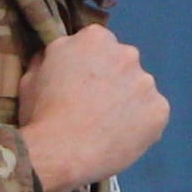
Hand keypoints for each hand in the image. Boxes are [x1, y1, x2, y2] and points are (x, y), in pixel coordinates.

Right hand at [18, 26, 166, 191]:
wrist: (61, 151)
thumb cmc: (41, 113)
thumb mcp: (32, 77)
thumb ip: (47, 60)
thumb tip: (50, 57)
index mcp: (95, 39)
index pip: (98, 45)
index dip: (88, 66)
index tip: (80, 85)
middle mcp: (127, 54)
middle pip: (123, 64)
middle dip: (112, 80)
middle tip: (94, 108)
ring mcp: (146, 82)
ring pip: (139, 90)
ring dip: (128, 102)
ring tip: (107, 128)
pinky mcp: (160, 110)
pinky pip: (152, 116)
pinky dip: (141, 125)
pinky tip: (121, 139)